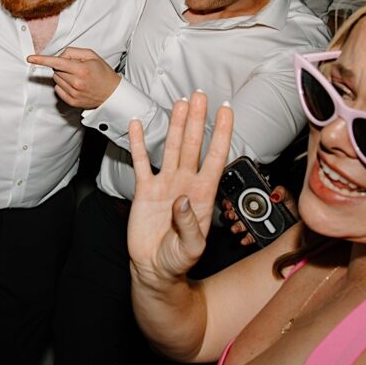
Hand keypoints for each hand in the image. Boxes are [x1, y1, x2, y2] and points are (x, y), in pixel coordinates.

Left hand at [27, 47, 120, 108]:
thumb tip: (59, 55)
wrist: (112, 94)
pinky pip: (58, 90)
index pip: (57, 63)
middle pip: (56, 70)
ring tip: (76, 77)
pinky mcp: (72, 102)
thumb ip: (73, 52)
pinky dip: (62, 85)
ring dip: (62, 76)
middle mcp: (76, 83)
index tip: (30, 58)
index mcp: (81, 70)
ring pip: (56, 80)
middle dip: (62, 66)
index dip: (42, 60)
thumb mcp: (92, 56)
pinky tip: (74, 85)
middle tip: (75, 68)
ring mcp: (73, 94)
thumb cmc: (103, 73)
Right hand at [128, 93, 233, 281]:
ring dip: (176, 124)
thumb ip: (190, 225)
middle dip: (197, 119)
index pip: (215, 156)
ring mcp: (165, 184)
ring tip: (180, 102)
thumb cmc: (178, 261)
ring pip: (171, 147)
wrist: (154, 269)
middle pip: (193, 144)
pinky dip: (139, 143)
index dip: (222, 132)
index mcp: (203, 194)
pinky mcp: (145, 190)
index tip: (226, 110)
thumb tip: (183, 200)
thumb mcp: (191, 248)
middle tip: (200, 95)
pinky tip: (139, 125)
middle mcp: (186, 183)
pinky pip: (141, 161)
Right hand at [223, 186, 297, 245]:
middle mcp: (254, 213)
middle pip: (236, 212)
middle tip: (231, 214)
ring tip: (236, 228)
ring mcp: (255, 225)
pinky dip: (246, 239)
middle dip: (230, 213)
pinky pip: (250, 238)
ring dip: (235, 227)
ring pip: (240, 225)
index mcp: (258, 201)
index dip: (232, 200)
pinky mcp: (259, 237)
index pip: (240, 199)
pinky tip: (245, 239)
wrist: (299, 227)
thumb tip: (274, 194)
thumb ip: (281, 192)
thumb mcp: (288, 198)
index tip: (229, 202)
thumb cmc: (293, 211)